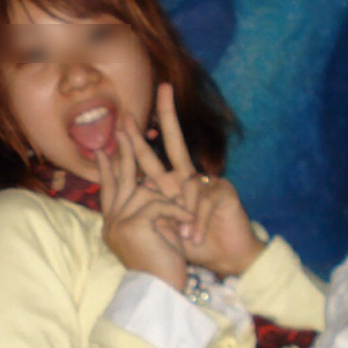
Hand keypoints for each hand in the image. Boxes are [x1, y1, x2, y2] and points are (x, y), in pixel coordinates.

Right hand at [97, 116, 194, 288]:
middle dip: (122, 149)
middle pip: (118, 178)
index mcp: (114, 225)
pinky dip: (177, 213)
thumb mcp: (155, 234)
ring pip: (144, 190)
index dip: (107, 168)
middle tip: (122, 123)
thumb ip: (149, 212)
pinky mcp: (133, 225)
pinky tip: (188, 227)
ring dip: (168, 197)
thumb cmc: (164, 269)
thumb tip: (151, 186)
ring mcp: (119, 223)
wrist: (163, 294)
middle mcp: (111, 222)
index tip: (104, 148)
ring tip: (181, 207)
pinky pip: (158, 204)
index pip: (109, 190)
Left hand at [126, 83, 265, 278]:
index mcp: (170, 183)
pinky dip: (198, 221)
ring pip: (188, 187)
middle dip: (168, 114)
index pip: (149, 158)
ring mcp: (208, 180)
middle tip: (163, 88)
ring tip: (185, 237)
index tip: (122, 121)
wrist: (225, 258)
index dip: (136, 140)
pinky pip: (204, 203)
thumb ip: (148, 208)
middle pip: (175, 141)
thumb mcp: (162, 226)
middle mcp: (187, 176)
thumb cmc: (192, 244)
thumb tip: (121, 194)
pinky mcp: (224, 190)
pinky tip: (195, 236)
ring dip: (185, 216)